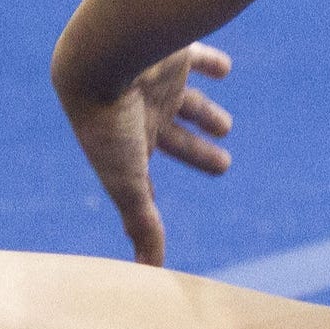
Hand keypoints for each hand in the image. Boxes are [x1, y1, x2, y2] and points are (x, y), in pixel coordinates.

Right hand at [61, 41, 234, 266]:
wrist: (104, 57)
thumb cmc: (110, 123)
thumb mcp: (129, 180)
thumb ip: (142, 223)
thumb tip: (149, 273)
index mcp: (129, 146)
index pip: (142, 177)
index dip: (149, 194)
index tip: (154, 208)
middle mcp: (142, 115)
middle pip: (175, 140)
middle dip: (198, 154)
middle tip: (224, 165)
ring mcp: (157, 85)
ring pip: (187, 101)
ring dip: (206, 114)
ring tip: (225, 127)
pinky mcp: (173, 55)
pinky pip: (193, 58)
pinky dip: (209, 63)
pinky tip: (224, 69)